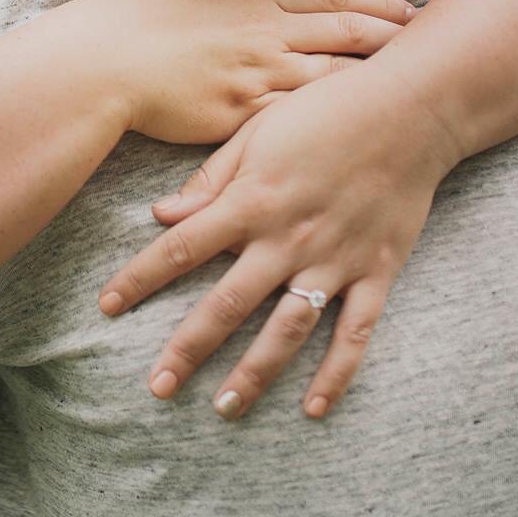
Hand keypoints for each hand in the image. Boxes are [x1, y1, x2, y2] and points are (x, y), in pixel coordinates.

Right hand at [74, 0, 415, 145]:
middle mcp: (267, 36)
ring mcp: (258, 79)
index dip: (378, 1)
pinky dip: (336, 125)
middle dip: (396, 39)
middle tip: (436, 46)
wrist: (103, 65)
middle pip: (349, 35)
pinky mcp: (243, 119)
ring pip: (336, 81)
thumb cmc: (136, 21)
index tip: (410, 8)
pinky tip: (360, 132)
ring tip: (415, 93)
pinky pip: (301, 121)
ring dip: (378, 84)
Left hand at [95, 60, 460, 418]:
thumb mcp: (257, 130)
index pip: (181, 247)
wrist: (410, 108)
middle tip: (158, 388)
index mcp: (251, 201)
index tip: (107, 307)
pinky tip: (313, 408)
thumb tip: (160, 214)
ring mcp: (334, 260)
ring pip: (287, 330)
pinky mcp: (376, 271)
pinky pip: (355, 333)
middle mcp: (288, 239)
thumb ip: (210, 179)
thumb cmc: (325, 111)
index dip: (140, 278)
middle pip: (227, 304)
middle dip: (188, 349)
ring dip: (254, 372)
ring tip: (225, 407)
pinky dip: (336, 374)